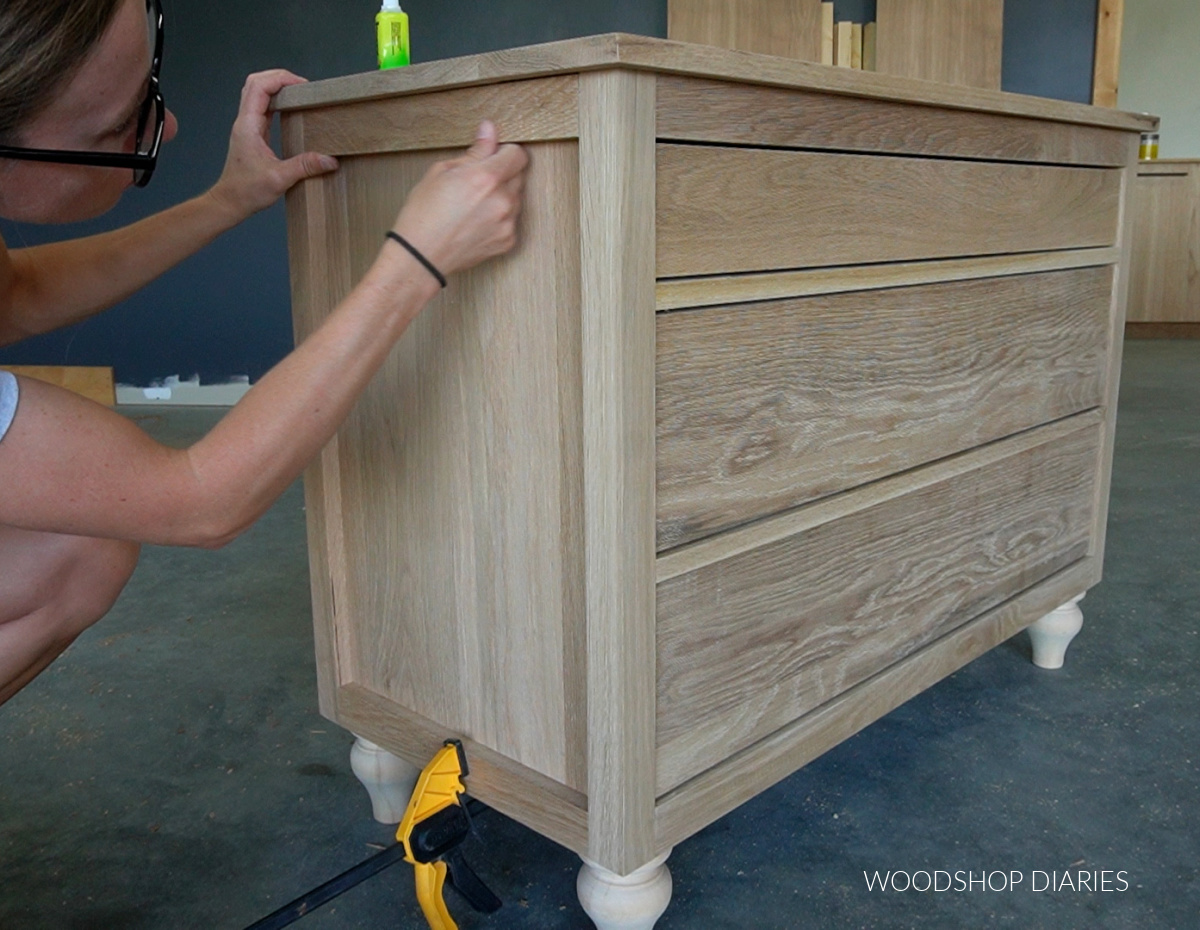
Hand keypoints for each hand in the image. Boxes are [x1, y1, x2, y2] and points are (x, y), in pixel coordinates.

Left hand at [209, 70, 338, 221]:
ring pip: (257, 92)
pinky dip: (277, 101)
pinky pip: (262, 107)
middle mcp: (245, 121)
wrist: (230, 202)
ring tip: (300, 94)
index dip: (281, 79)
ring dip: (277, 87)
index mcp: (248, 125)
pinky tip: (292, 109)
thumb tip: (330, 160)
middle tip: (303, 87)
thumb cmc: (247, 191)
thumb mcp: (279, 179)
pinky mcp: (252, 133)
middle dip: (279, 78)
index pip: (260, 86)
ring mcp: (247, 126)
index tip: (304, 86)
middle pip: (256, 82)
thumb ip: (304, 167)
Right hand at [387, 121, 528, 278]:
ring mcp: (508, 223)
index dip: (505, 152)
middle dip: (502, 174)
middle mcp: (503, 200)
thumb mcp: (442, 172)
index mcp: (486, 177)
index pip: (518, 154)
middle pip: (519, 175)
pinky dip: (499, 218)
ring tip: (474, 205)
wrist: (420, 257)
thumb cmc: (424, 214)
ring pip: (516, 198)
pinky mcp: (508, 241)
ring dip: (502, 196)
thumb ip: (474, 151)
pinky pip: (512, 220)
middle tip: (476, 183)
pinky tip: (477, 222)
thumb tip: (489, 130)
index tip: (494, 156)